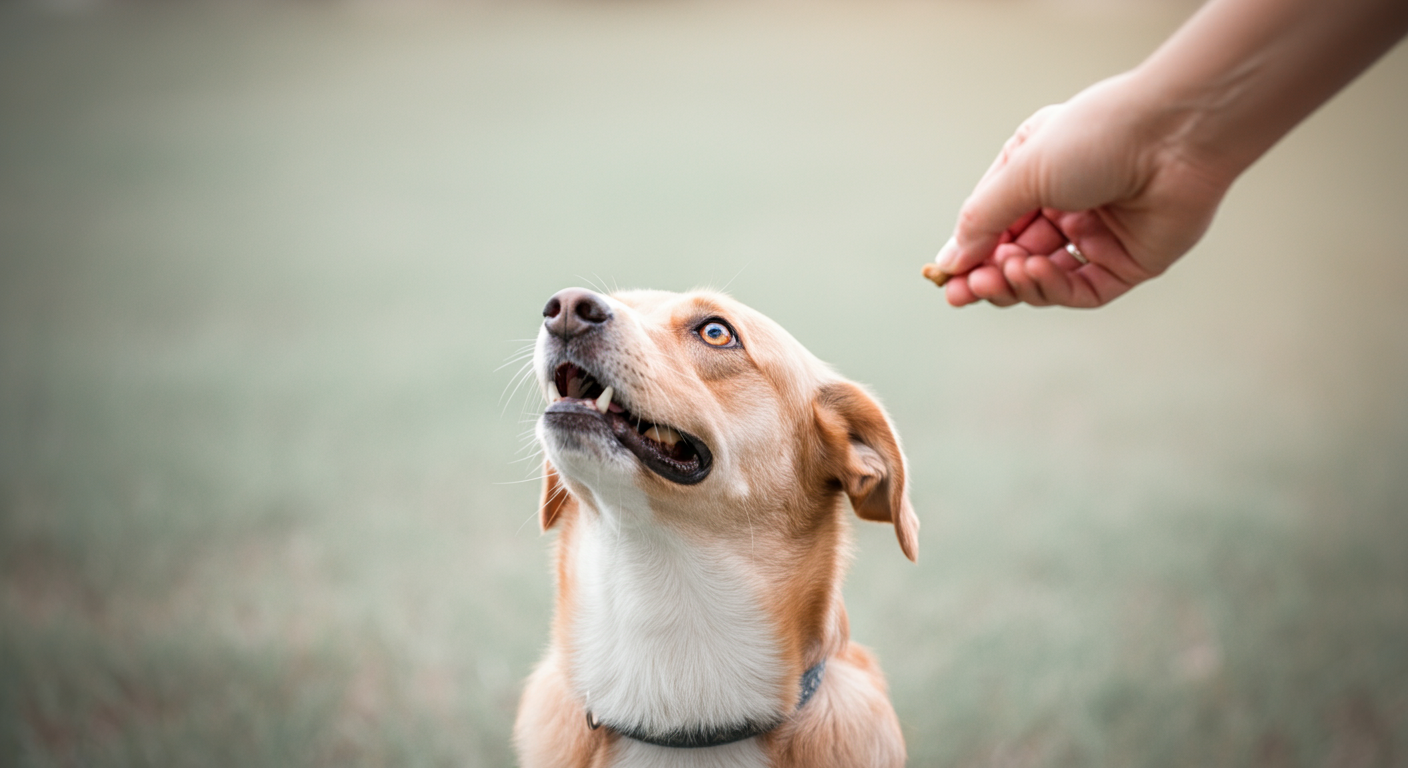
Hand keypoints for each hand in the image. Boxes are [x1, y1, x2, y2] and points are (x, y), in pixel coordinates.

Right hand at [933, 73, 1234, 307]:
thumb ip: (982, 219)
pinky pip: (1080, 289)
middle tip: (963, 293)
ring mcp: (1098, 235)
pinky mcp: (1128, 262)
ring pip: (1043, 277)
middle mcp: (1067, 203)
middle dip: (987, 275)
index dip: (968, 253)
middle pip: (1014, 256)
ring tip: (1004, 273)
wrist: (1174, 135)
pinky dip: (1051, 287)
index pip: (993, 223)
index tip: (944, 278)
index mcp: (1038, 171)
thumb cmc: (1098, 135)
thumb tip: (949, 260)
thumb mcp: (1022, 172)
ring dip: (1016, 281)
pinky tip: (1033, 272)